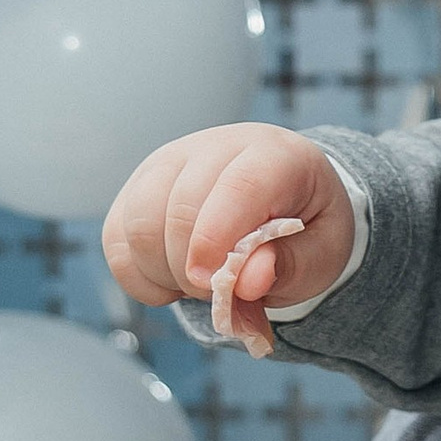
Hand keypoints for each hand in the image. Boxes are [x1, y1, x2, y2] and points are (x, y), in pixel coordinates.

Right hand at [102, 125, 356, 350]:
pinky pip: (116, 239)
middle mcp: (215, 147)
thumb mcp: (324, 252)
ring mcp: (169, 163)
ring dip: (164, 274)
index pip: (238, 187)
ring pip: (138, 224)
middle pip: (177, 209)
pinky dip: (139, 275)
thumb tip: (248, 280)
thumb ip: (293, 266)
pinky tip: (173, 282)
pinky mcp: (136, 187)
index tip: (213, 284)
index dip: (218, 240)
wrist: (285, 203)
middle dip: (193, 270)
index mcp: (275, 156)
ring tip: (202, 285)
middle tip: (222, 293)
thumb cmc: (306, 226)